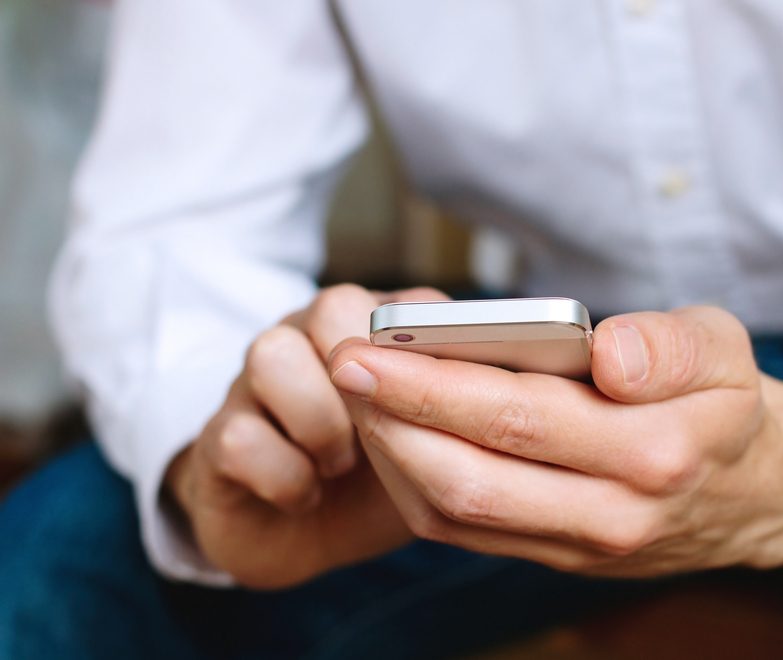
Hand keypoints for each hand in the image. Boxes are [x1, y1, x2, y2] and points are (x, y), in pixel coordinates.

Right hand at [166, 284, 448, 588]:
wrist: (306, 533)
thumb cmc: (381, 478)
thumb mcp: (432, 443)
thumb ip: (457, 405)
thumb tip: (487, 388)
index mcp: (371, 330)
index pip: (403, 304)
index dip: (424, 356)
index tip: (439, 407)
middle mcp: (310, 338)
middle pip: (332, 306)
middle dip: (368, 379)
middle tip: (380, 435)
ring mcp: (255, 382)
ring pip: (273, 354)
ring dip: (320, 424)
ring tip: (339, 465)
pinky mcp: (218, 436)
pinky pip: (240, 436)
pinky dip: (285, 479)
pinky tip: (305, 495)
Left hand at [328, 306, 782, 575]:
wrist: (756, 489)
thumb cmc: (724, 401)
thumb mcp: (724, 348)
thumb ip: (671, 346)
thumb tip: (609, 351)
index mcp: (654, 451)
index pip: (518, 417)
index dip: (431, 384)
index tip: (367, 346)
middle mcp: (612, 516)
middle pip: (467, 478)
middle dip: (388, 421)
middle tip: (341, 366)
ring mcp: (580, 548)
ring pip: (454, 515)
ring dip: (390, 456)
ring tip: (358, 394)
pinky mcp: (556, 557)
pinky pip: (464, 531)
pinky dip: (414, 484)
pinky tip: (395, 433)